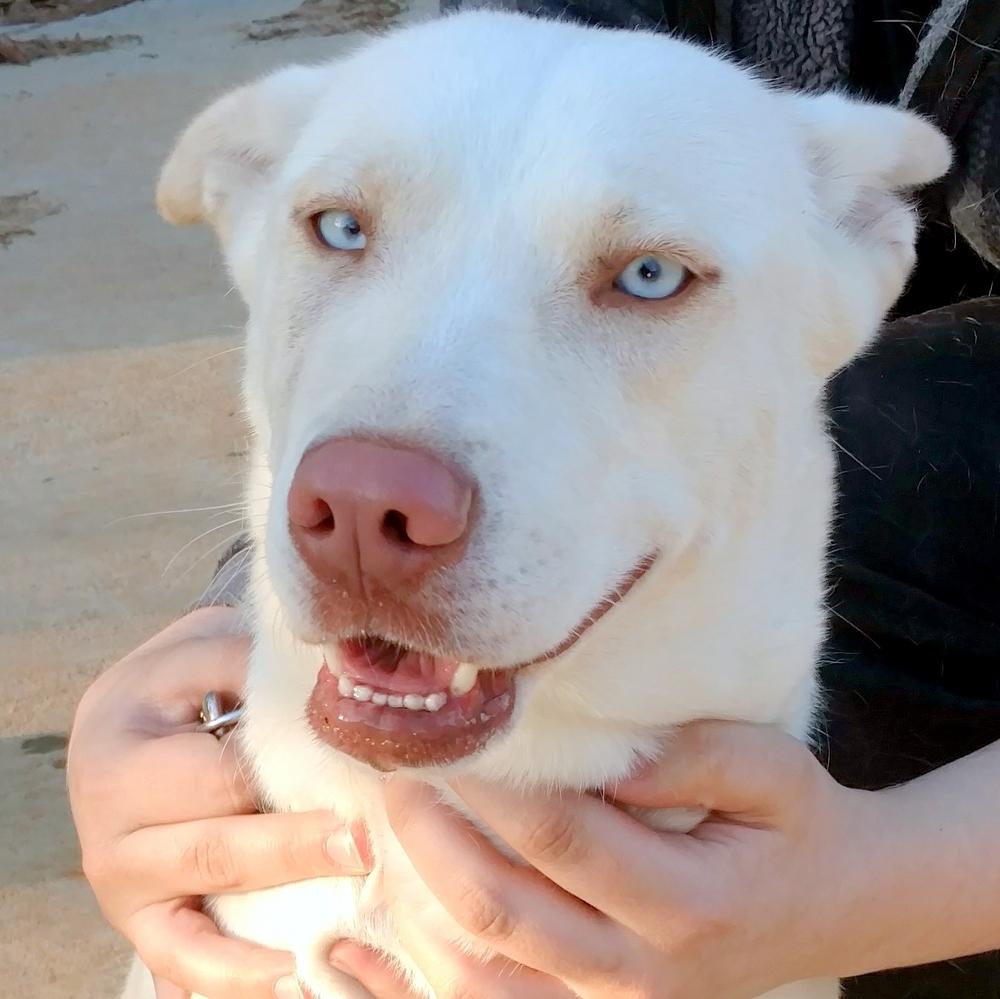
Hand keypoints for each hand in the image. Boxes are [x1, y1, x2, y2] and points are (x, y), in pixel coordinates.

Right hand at [68, 607, 370, 998]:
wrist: (119, 727)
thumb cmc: (173, 685)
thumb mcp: (197, 651)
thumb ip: (248, 663)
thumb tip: (327, 683)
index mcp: (120, 748)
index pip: (219, 771)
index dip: (290, 773)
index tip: (358, 775)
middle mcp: (108, 828)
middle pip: (215, 846)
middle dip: (295, 848)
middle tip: (364, 844)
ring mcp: (123, 885)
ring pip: (203, 910)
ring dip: (274, 914)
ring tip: (339, 914)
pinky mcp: (140, 921)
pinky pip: (183, 961)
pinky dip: (232, 978)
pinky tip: (290, 976)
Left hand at [332, 722, 886, 997]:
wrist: (831, 905)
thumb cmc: (794, 823)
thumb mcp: (770, 770)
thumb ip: (693, 756)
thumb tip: (599, 754)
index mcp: (687, 904)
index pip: (559, 837)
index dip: (488, 786)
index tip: (439, 736)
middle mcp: (640, 973)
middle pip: (500, 909)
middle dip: (427, 836)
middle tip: (386, 772)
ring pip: (478, 974)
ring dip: (411, 902)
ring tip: (375, 831)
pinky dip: (419, 976)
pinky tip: (368, 937)